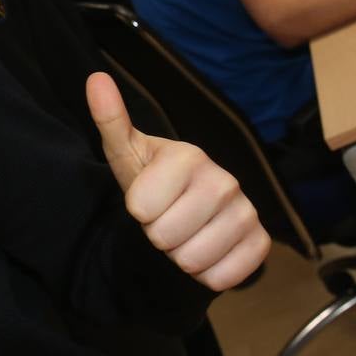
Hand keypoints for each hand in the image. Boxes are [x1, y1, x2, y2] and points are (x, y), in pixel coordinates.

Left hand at [86, 72, 269, 290]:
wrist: (186, 211)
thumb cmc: (151, 181)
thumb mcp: (126, 153)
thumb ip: (111, 120)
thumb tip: (95, 78)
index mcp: (189, 156)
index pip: (142, 209)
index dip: (137, 211)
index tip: (146, 199)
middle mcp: (225, 180)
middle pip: (165, 237)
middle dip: (157, 235)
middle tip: (166, 218)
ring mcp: (247, 211)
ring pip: (191, 260)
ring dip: (180, 255)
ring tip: (184, 233)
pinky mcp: (260, 243)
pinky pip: (222, 277)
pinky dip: (206, 274)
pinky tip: (206, 249)